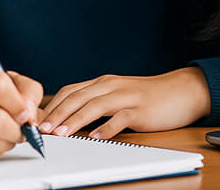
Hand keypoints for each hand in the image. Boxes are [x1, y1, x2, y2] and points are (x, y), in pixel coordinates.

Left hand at [38, 67, 210, 139]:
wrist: (180, 92)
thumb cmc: (148, 97)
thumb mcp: (118, 95)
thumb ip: (97, 102)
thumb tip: (70, 119)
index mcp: (103, 82)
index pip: (71, 90)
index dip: (54, 105)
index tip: (39, 120)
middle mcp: (112, 86)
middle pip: (78, 97)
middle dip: (57, 114)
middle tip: (42, 130)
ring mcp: (126, 96)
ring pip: (95, 106)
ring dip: (75, 120)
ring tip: (61, 134)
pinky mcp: (140, 109)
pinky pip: (120, 118)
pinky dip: (107, 128)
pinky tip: (96, 137)